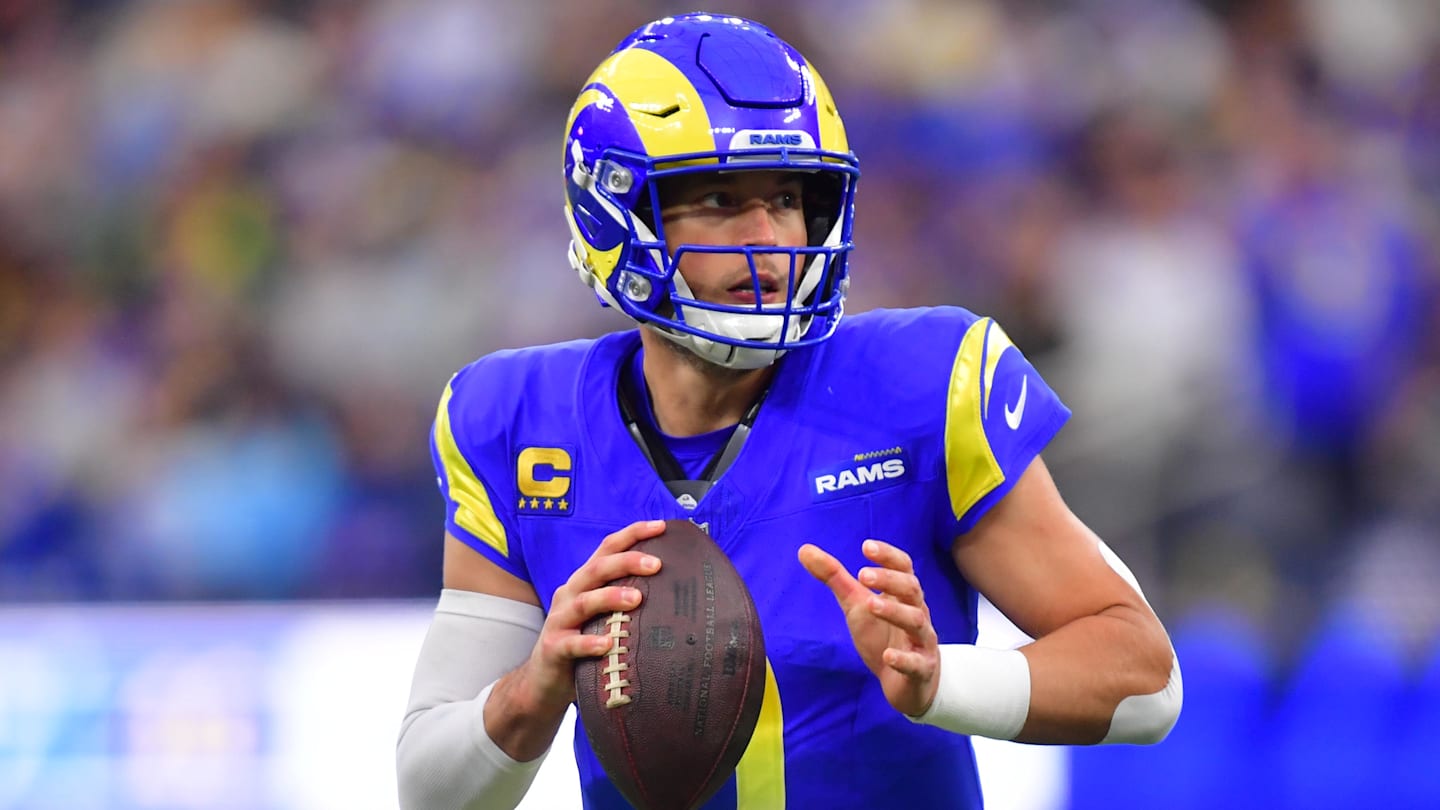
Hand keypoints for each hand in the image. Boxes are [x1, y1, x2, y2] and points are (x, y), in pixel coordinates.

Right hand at [509, 519, 666, 715]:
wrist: (543, 680)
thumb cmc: (583, 644)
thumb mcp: (602, 616)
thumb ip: (625, 600)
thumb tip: (673, 589)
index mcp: (584, 582)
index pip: (607, 549)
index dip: (632, 534)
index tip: (660, 526)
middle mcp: (570, 594)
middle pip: (596, 569)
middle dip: (626, 562)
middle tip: (656, 565)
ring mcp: (559, 620)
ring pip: (584, 602)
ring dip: (610, 597)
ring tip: (636, 599)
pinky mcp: (553, 648)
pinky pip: (571, 644)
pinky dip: (589, 642)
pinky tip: (608, 644)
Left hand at [798, 539, 939, 716]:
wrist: (905, 682)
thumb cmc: (882, 635)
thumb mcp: (856, 604)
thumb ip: (834, 578)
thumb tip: (803, 549)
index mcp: (902, 594)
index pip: (903, 567)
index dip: (888, 556)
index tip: (866, 546)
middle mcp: (916, 612)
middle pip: (911, 589)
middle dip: (889, 579)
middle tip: (862, 575)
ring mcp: (921, 641)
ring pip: (915, 621)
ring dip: (895, 611)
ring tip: (870, 604)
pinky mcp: (921, 669)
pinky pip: (916, 663)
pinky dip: (903, 659)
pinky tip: (887, 656)